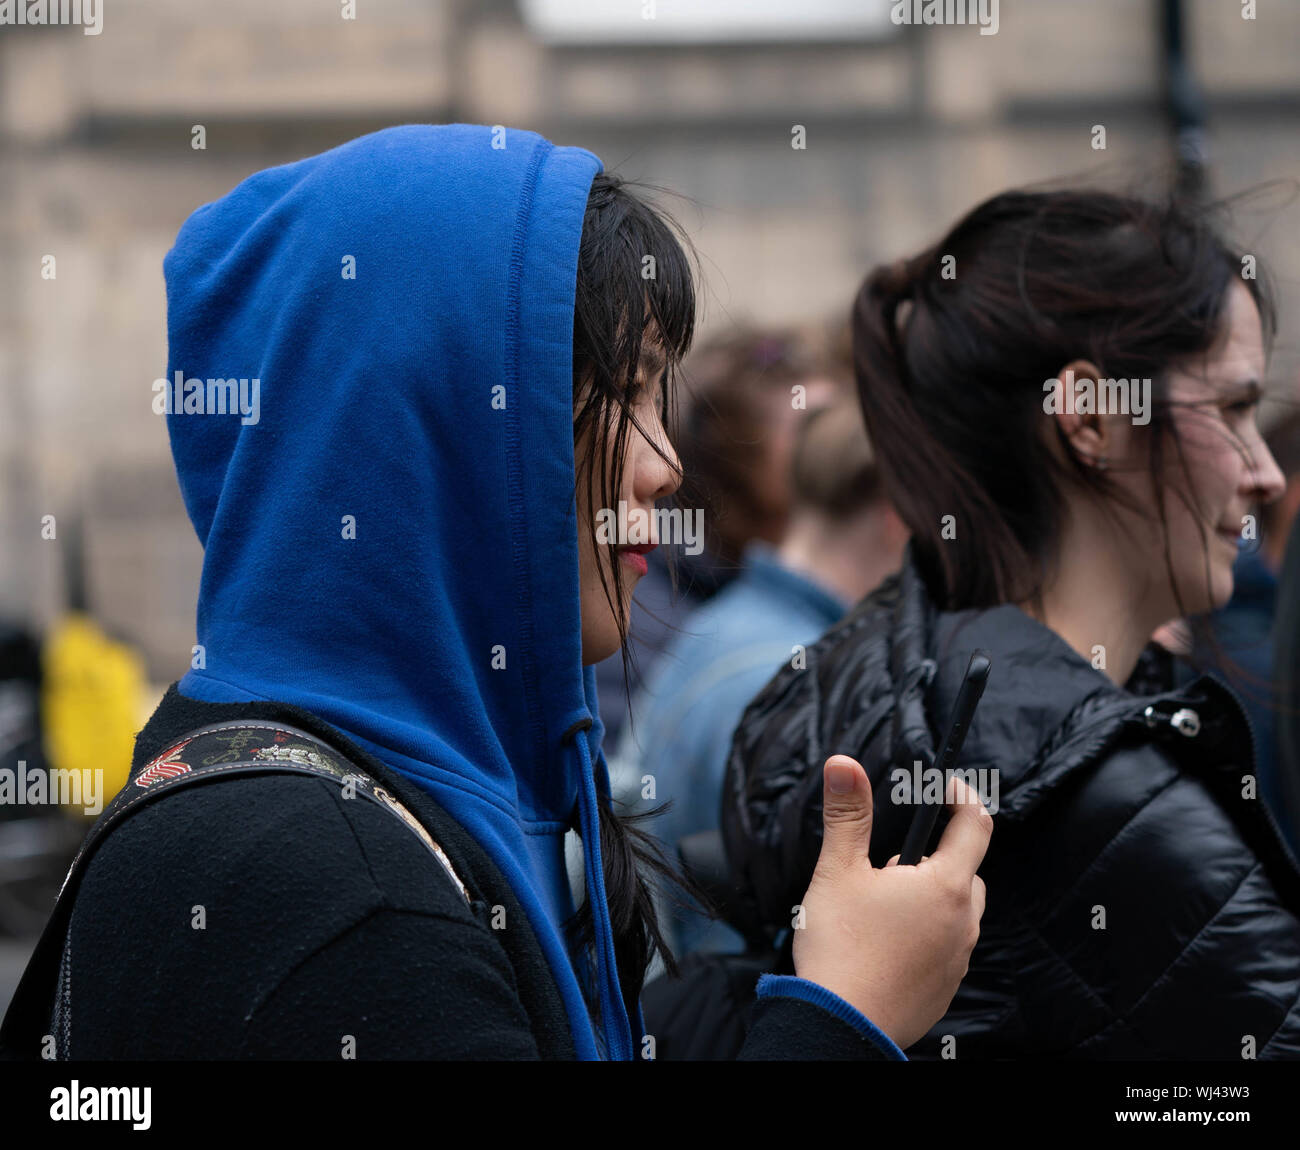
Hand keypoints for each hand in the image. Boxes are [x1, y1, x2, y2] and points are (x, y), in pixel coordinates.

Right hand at [792, 755, 990, 1049]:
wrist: (840, 1026)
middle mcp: (962, 921)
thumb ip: (848, 814)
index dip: (963, 796)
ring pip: (956, 910)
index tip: (946, 785)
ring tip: (882, 903)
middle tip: (890, 860)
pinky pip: (946, 946)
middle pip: (965, 870)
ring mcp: (957, 958)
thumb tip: (844, 763)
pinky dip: (926, 932)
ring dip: (930, 895)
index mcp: (944, 885)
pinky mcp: (945, 987)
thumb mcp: (838, 870)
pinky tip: (886, 941)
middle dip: (935, 854)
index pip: (975, 825)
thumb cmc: (840, 947)